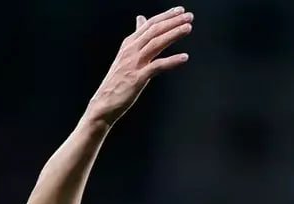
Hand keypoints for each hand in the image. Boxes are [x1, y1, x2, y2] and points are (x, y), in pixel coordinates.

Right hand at [84, 7, 193, 127]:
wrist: (104, 102)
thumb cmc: (118, 80)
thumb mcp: (126, 55)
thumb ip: (137, 37)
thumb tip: (141, 18)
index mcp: (129, 43)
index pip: (149, 24)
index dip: (166, 16)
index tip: (181, 10)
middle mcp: (131, 50)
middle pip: (154, 30)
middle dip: (173, 21)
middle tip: (189, 16)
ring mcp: (134, 63)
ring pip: (156, 43)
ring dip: (173, 34)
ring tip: (188, 28)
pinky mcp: (138, 78)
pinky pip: (157, 66)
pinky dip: (171, 61)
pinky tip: (184, 57)